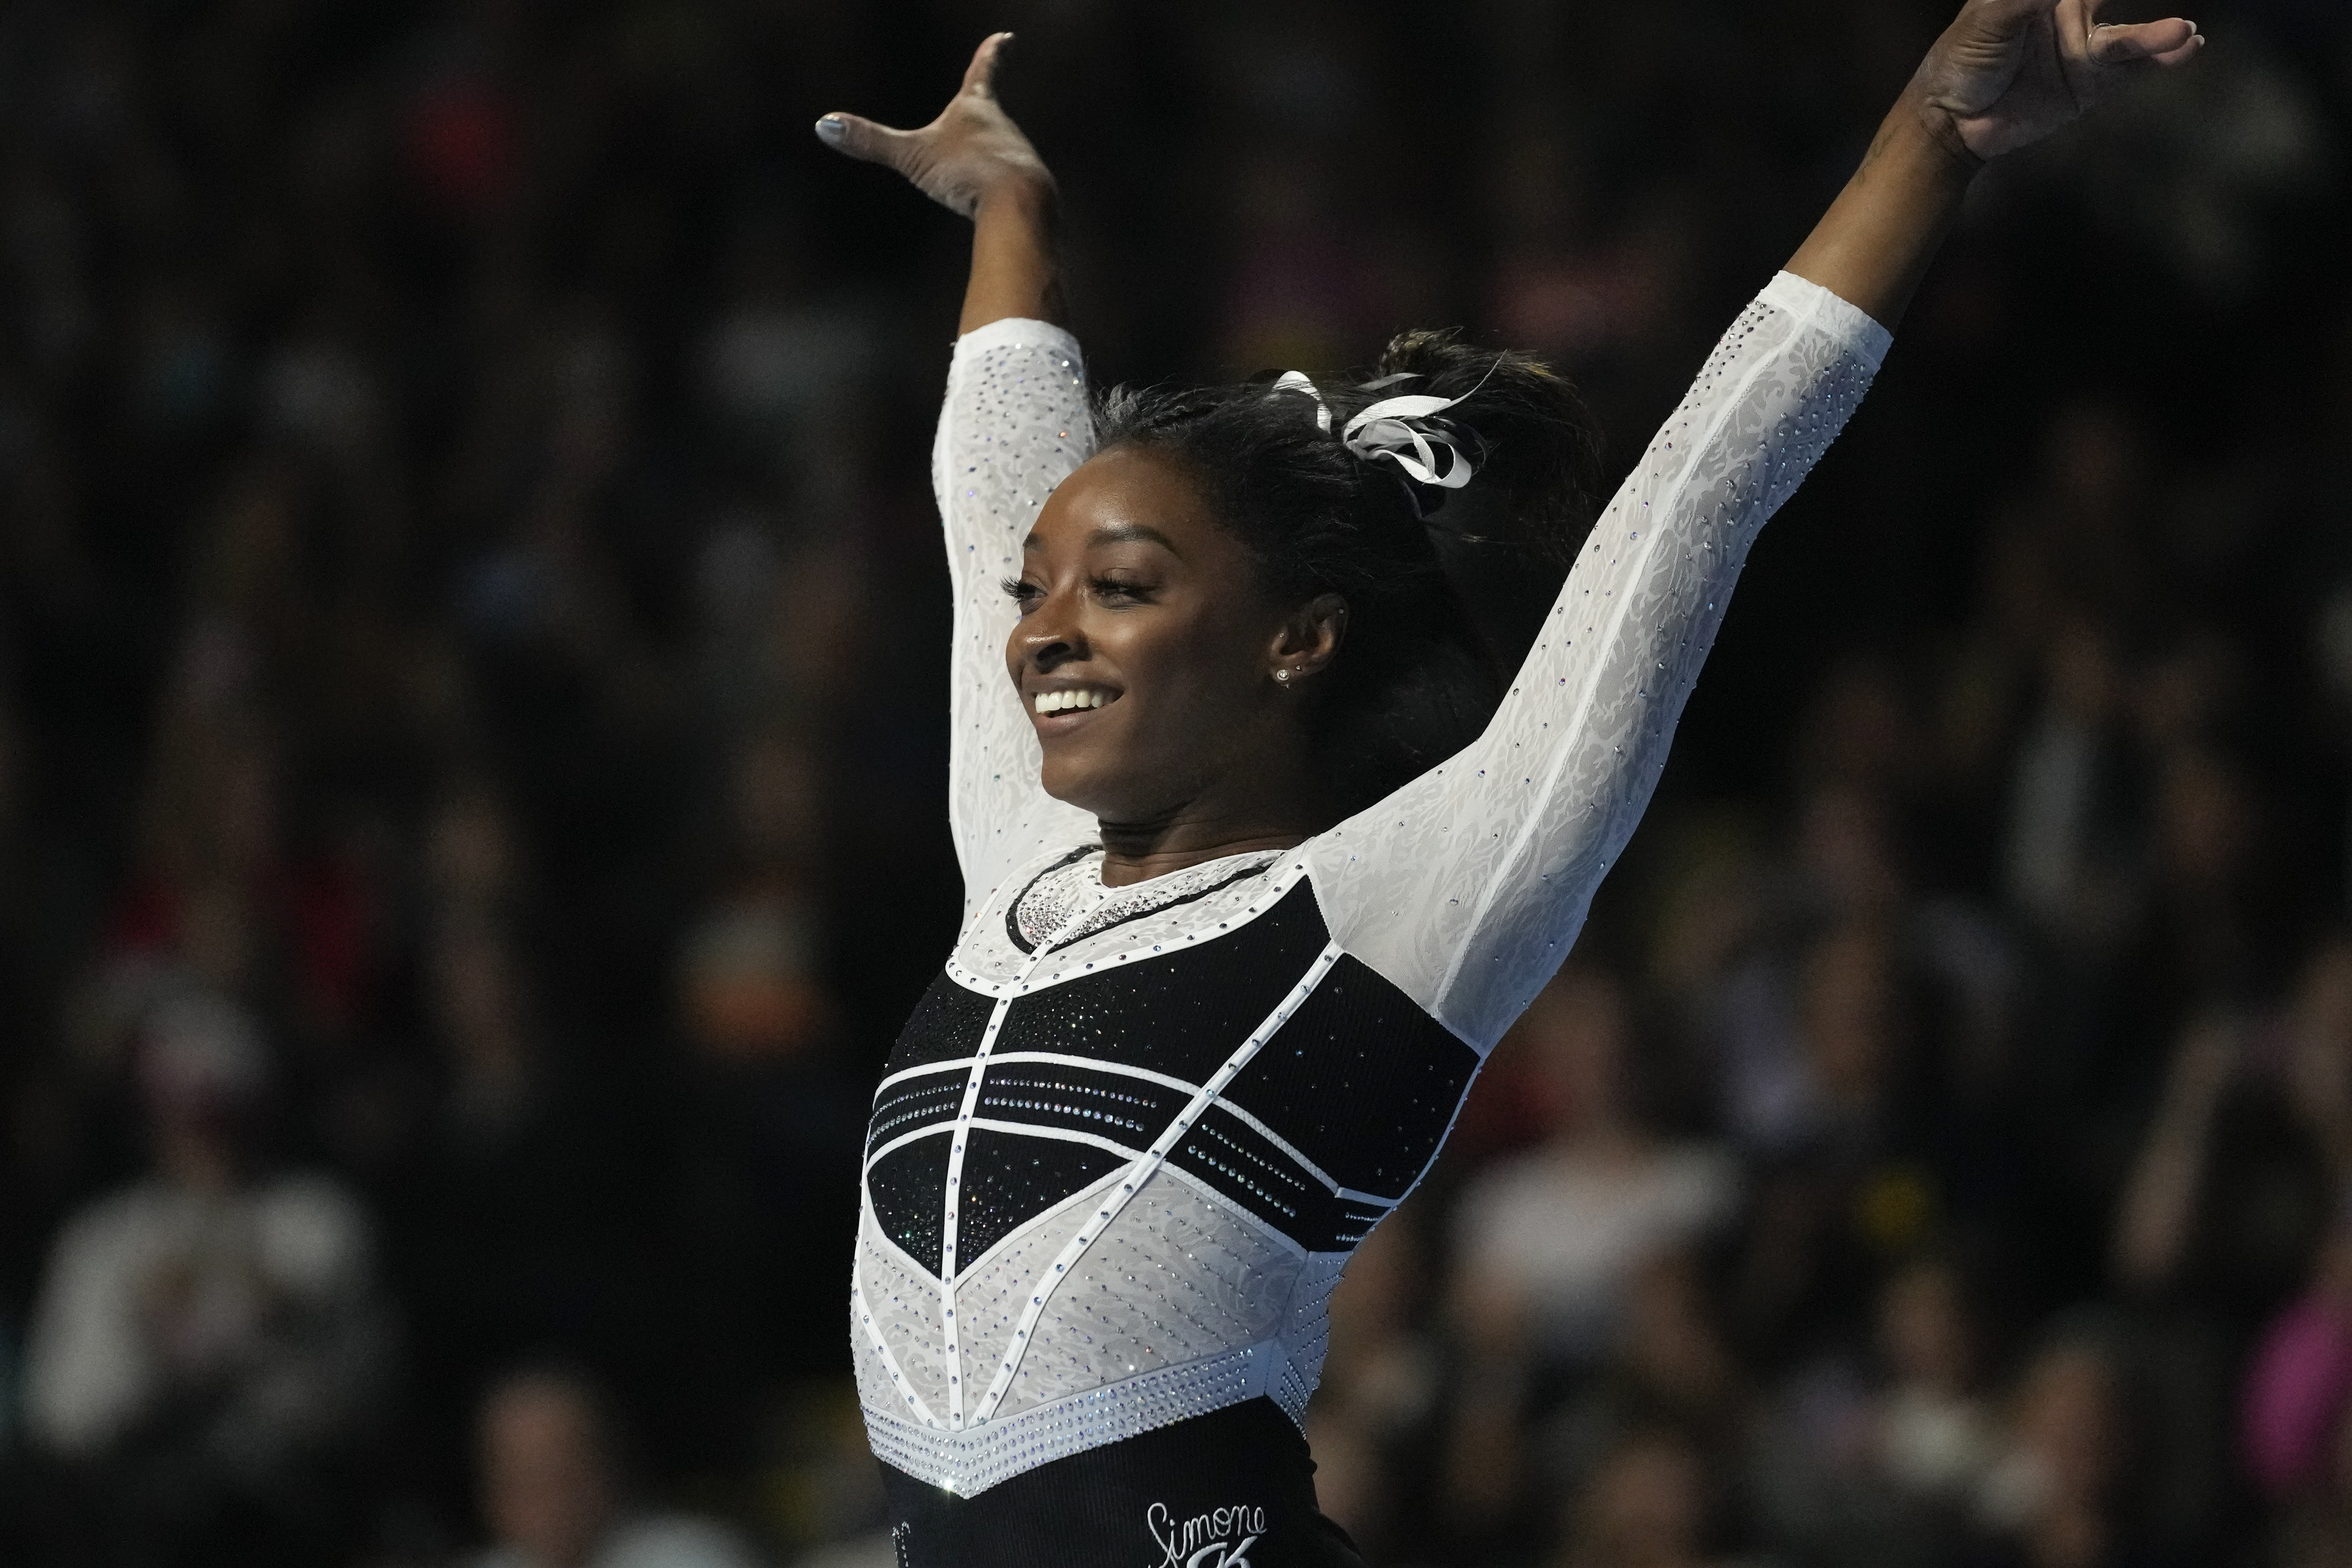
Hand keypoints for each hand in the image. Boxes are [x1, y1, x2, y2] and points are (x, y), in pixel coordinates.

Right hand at [815, 33, 1051, 218]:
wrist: (1019, 205)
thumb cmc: (967, 171)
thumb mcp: (913, 155)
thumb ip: (872, 142)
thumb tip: (824, 125)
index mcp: (977, 108)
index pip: (984, 70)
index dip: (993, 52)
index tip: (1007, 37)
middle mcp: (1004, 128)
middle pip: (992, 117)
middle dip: (984, 115)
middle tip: (988, 106)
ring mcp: (1020, 158)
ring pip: (1001, 153)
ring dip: (990, 159)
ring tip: (980, 174)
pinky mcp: (1030, 188)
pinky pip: (1010, 186)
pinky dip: (1000, 190)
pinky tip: (996, 206)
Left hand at [1911, 0, 2202, 161]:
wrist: (1949, 123)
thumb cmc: (1959, 60)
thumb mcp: (1989, 17)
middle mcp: (2071, 14)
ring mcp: (2083, 51)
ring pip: (2129, 36)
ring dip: (2156, 35)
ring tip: (2180, 31)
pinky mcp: (2089, 86)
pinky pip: (2131, 69)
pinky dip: (2159, 59)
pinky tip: (2185, 47)